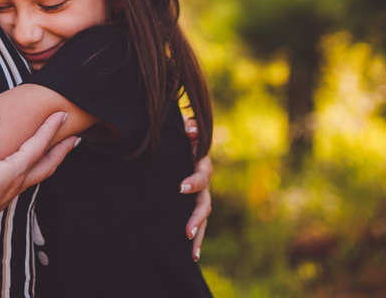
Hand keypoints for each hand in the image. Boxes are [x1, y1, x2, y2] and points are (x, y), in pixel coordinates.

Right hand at [0, 110, 75, 245]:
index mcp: (10, 174)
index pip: (36, 147)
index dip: (50, 129)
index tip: (62, 115)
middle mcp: (11, 187)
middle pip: (45, 167)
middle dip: (61, 152)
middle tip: (76, 140)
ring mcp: (1, 198)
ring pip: (32, 179)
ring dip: (45, 164)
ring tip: (50, 155)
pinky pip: (17, 186)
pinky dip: (27, 175)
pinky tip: (18, 174)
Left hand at [179, 118, 211, 260]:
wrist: (186, 145)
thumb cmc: (183, 137)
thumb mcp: (186, 131)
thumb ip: (189, 129)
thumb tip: (190, 129)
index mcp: (202, 167)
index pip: (200, 176)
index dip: (193, 182)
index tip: (180, 187)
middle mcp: (205, 186)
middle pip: (204, 205)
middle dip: (195, 219)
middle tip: (186, 232)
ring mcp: (201, 198)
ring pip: (203, 220)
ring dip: (198, 236)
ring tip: (192, 255)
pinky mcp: (194, 207)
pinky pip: (198, 225)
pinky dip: (195, 240)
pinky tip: (191, 257)